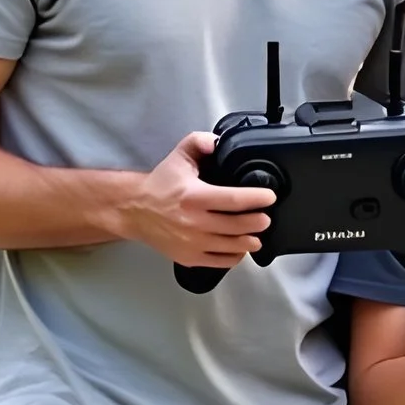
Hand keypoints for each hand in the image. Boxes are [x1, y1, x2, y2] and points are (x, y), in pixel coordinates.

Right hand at [124, 132, 272, 268]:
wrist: (135, 211)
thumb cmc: (160, 186)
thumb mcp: (179, 157)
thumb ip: (199, 142)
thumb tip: (218, 142)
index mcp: (194, 197)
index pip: (234, 199)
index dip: (257, 198)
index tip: (269, 197)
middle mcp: (194, 223)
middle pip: (239, 226)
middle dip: (258, 222)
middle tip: (265, 217)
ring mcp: (193, 244)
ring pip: (233, 247)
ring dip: (251, 240)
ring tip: (257, 233)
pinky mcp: (190, 258)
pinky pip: (221, 262)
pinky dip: (235, 256)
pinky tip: (239, 247)